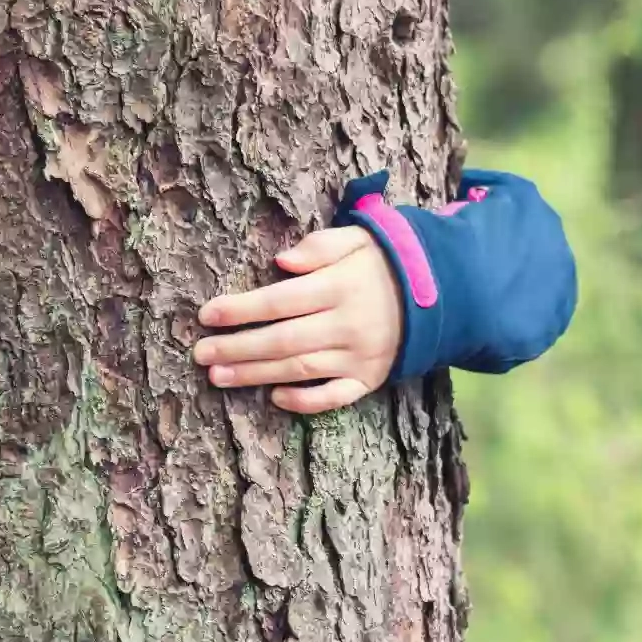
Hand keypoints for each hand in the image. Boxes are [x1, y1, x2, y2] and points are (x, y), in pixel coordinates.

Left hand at [194, 227, 402, 413]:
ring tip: (218, 376)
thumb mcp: (358, 239)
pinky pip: (335, 397)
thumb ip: (319, 246)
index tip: (206, 315)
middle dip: (237, 348)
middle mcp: (347, 325)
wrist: (441, 295)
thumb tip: (281, 261)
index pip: (280, 300)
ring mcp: (359, 356)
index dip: (240, 309)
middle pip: (282, 340)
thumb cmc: (383, 264)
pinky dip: (305, 402)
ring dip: (255, 375)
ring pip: (299, 370)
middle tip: (200, 354)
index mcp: (340, 287)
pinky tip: (275, 398)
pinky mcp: (370, 379)